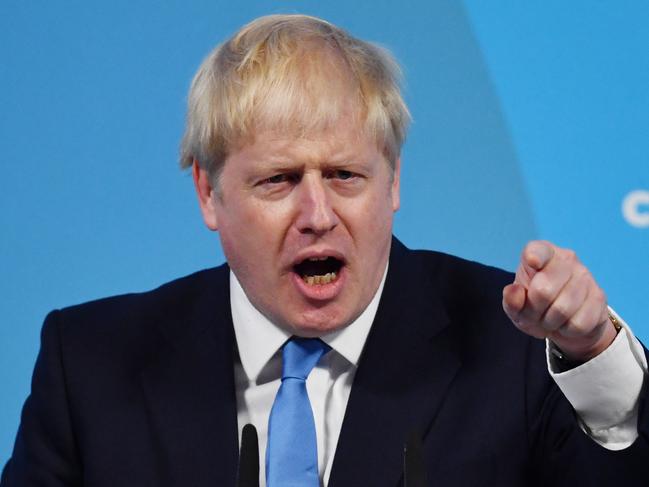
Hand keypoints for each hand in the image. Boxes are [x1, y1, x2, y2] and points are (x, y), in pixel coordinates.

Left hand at [502, 240, 616, 361]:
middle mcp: (567, 259)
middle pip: (543, 290)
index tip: (532, 262)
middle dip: (534, 311)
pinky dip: (567, 330)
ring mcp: (586, 277)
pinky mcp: (600, 298)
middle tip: (535, 313)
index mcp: (543, 254)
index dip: (534, 256)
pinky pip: (578, 323)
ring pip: (562, 310)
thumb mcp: (517, 307)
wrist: (568, 324)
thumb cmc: (537, 306)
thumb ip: (511, 299)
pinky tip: (567, 323)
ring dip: (550, 322)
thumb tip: (515, 290)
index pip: (538, 250)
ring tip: (550, 318)